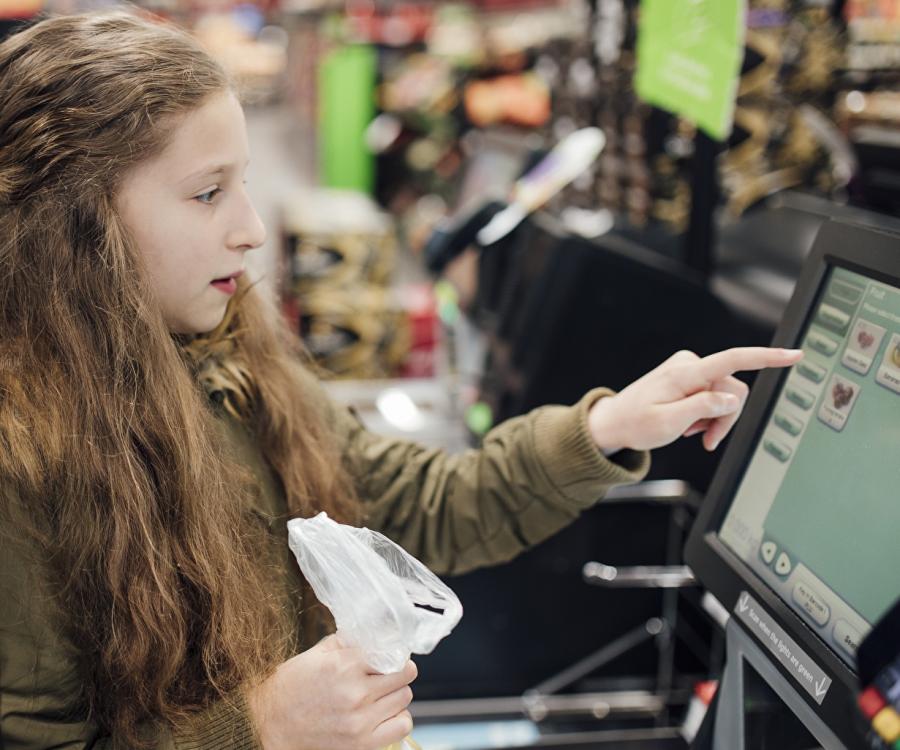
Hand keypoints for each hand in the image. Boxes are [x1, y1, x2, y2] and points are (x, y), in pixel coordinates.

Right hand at [246, 634, 416, 749]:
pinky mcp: (362, 743)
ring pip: (405, 698)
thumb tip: (375, 632)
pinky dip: (398, 717)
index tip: (391, 655)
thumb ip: (348, 641)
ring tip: (381, 693)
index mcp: (344, 666)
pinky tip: (384, 713)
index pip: (393, 653)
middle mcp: (355, 693)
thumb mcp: (317, 654)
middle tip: (387, 672)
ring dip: (396, 693)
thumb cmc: (291, 686)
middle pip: (404, 675)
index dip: (394, 652)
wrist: (269, 722)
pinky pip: (402, 725)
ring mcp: (360, 721)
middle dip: (398, 670)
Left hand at [587, 347, 802, 453]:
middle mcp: (690, 366)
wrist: (615, 422)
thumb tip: (731, 399)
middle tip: (706, 439)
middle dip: (725, 418)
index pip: (733, 360)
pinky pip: (714, 396)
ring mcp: (690, 370)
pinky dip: (706, 414)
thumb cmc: (635, 424)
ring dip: (715, 419)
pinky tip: (689, 424)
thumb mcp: (668, 423)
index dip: (766, 358)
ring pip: (726, 397)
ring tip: (692, 431)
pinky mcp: (690, 377)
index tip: (794, 355)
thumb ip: (702, 408)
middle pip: (734, 391)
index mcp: (685, 374)